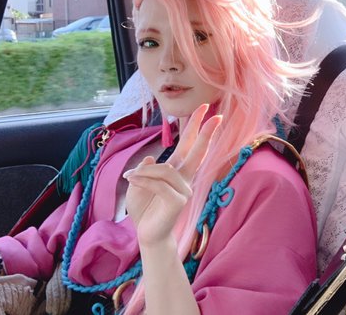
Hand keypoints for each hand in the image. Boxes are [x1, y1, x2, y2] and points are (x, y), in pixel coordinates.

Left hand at [124, 104, 220, 246]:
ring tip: (129, 176)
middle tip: (216, 115)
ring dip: (144, 172)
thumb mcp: (138, 183)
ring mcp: (184, 189)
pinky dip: (143, 180)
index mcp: (178, 170)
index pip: (190, 145)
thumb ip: (145, 168)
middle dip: (206, 132)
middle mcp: (185, 178)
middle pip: (198, 151)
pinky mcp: (178, 201)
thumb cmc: (145, 209)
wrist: (147, 234)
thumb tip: (151, 156)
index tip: (206, 109)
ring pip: (165, 169)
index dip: (197, 127)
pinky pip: (158, 183)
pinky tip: (131, 180)